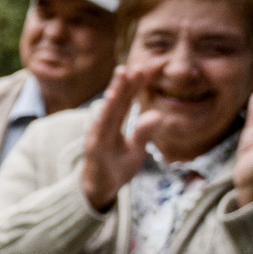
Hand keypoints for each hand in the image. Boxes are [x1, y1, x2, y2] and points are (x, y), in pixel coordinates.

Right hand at [80, 65, 165, 212]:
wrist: (96, 191)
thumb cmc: (115, 168)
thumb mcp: (135, 150)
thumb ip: (143, 132)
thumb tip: (158, 114)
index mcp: (114, 123)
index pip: (127, 99)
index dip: (138, 82)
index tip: (152, 65)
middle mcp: (104, 125)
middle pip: (118, 99)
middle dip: (127, 80)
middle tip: (140, 63)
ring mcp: (98, 135)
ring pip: (109, 109)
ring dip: (116, 91)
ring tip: (123, 74)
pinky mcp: (95, 147)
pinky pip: (101, 127)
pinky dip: (106, 112)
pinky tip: (111, 99)